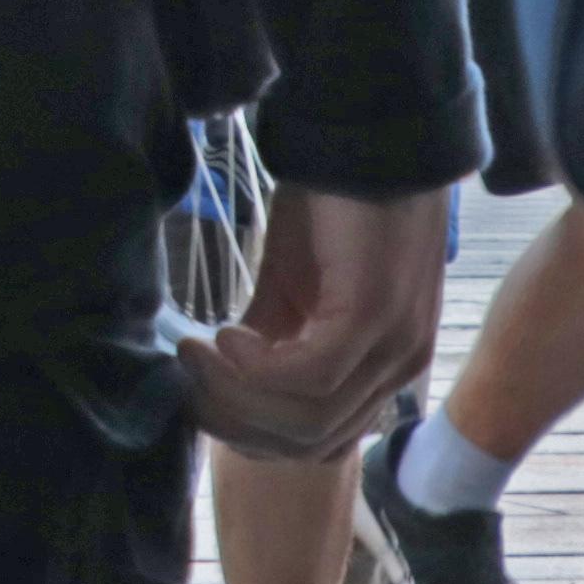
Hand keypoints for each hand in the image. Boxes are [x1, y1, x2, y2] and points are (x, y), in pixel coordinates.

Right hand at [183, 182, 449, 458]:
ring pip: (308, 420)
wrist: (368, 139)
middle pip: (310, 444)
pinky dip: (257, 369)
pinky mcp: (373, 315)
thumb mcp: (292, 286)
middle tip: (186, 381)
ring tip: (196, 354)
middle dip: (236, 425)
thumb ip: (270, 339)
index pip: (318, 443)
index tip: (197, 396)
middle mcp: (396, 370)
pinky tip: (225, 335)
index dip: (250, 435)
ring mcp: (391, 346)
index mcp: (381, 369)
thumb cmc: (333, 205)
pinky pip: (309, 375)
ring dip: (236, 397)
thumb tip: (221, 381)